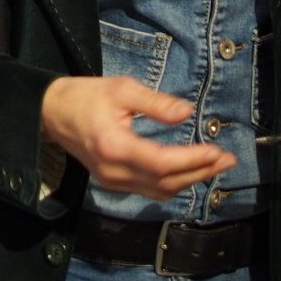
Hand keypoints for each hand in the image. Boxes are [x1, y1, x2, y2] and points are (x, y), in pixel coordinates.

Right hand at [41, 76, 235, 199]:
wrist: (53, 114)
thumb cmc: (86, 96)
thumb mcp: (121, 89)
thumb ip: (155, 103)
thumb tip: (187, 113)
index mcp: (115, 146)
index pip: (162, 162)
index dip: (193, 160)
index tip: (217, 150)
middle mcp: (114, 171)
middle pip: (166, 182)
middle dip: (200, 172)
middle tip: (227, 160)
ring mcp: (113, 182)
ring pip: (160, 191)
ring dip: (190, 180)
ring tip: (215, 166)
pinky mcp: (114, 183)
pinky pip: (150, 190)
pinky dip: (173, 183)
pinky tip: (188, 172)